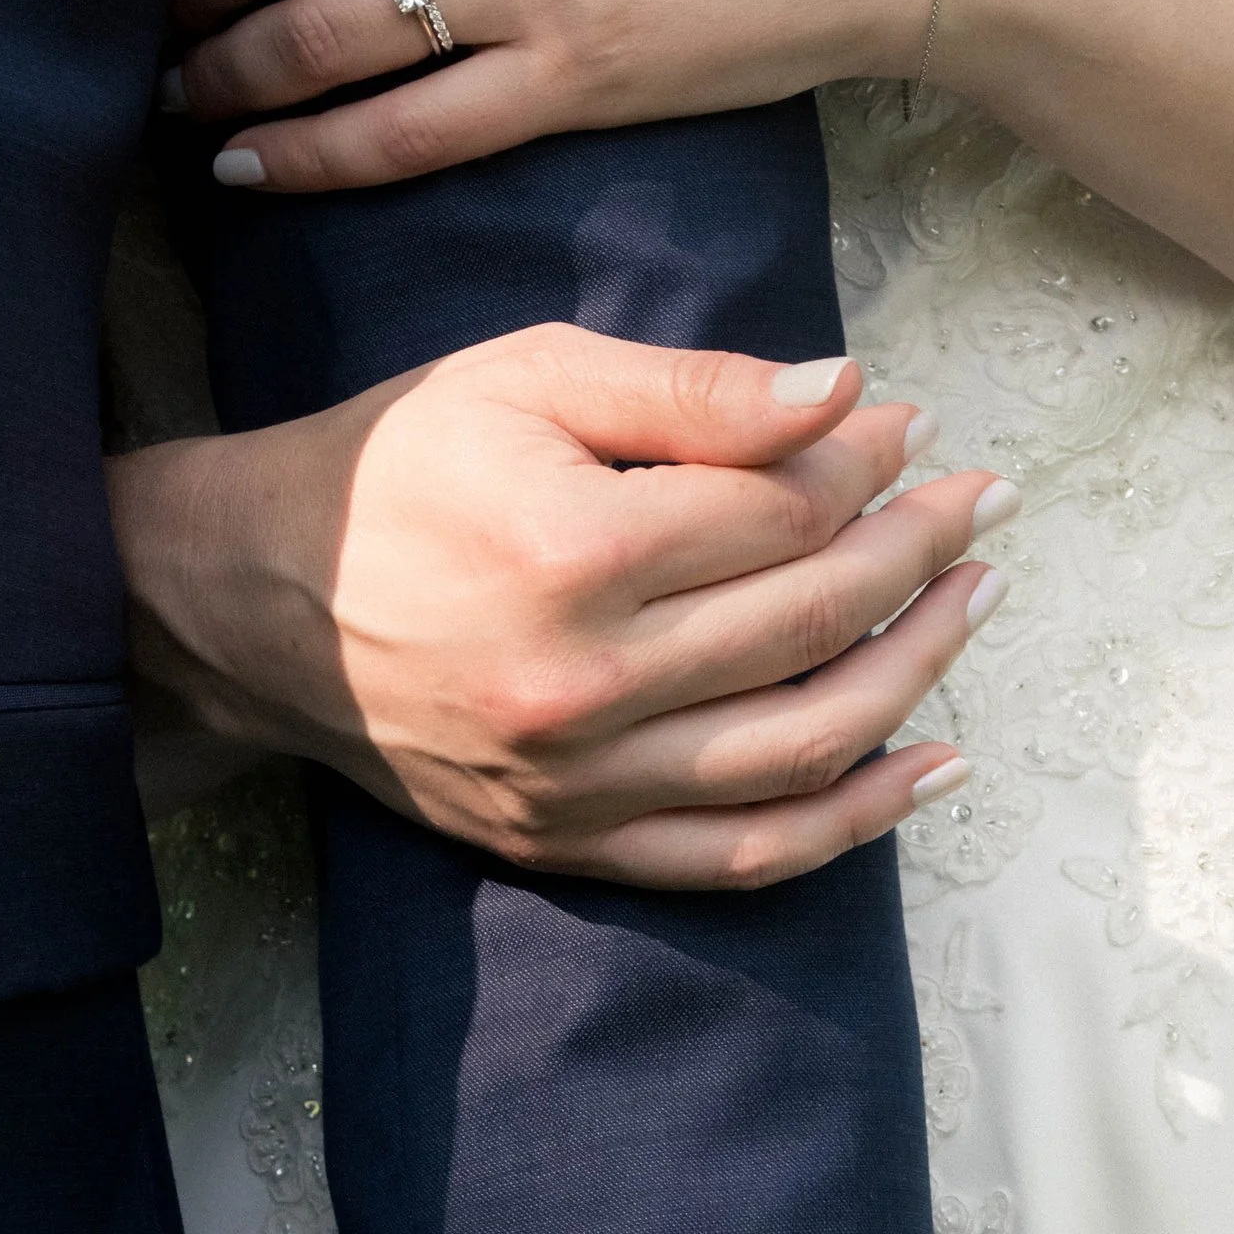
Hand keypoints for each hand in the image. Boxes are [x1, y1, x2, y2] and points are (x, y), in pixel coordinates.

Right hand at [107, 326, 1004, 886]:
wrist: (249, 600)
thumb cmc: (397, 464)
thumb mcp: (527, 377)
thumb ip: (691, 388)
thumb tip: (849, 392)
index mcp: (574, 551)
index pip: (783, 511)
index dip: (870, 464)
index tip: (916, 428)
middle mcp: (584, 683)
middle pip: (812, 620)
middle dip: (920, 551)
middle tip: (983, 501)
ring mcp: (578, 782)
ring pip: (803, 743)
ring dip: (918, 671)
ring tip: (978, 600)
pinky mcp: (567, 844)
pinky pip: (743, 855)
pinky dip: (854, 819)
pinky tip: (935, 763)